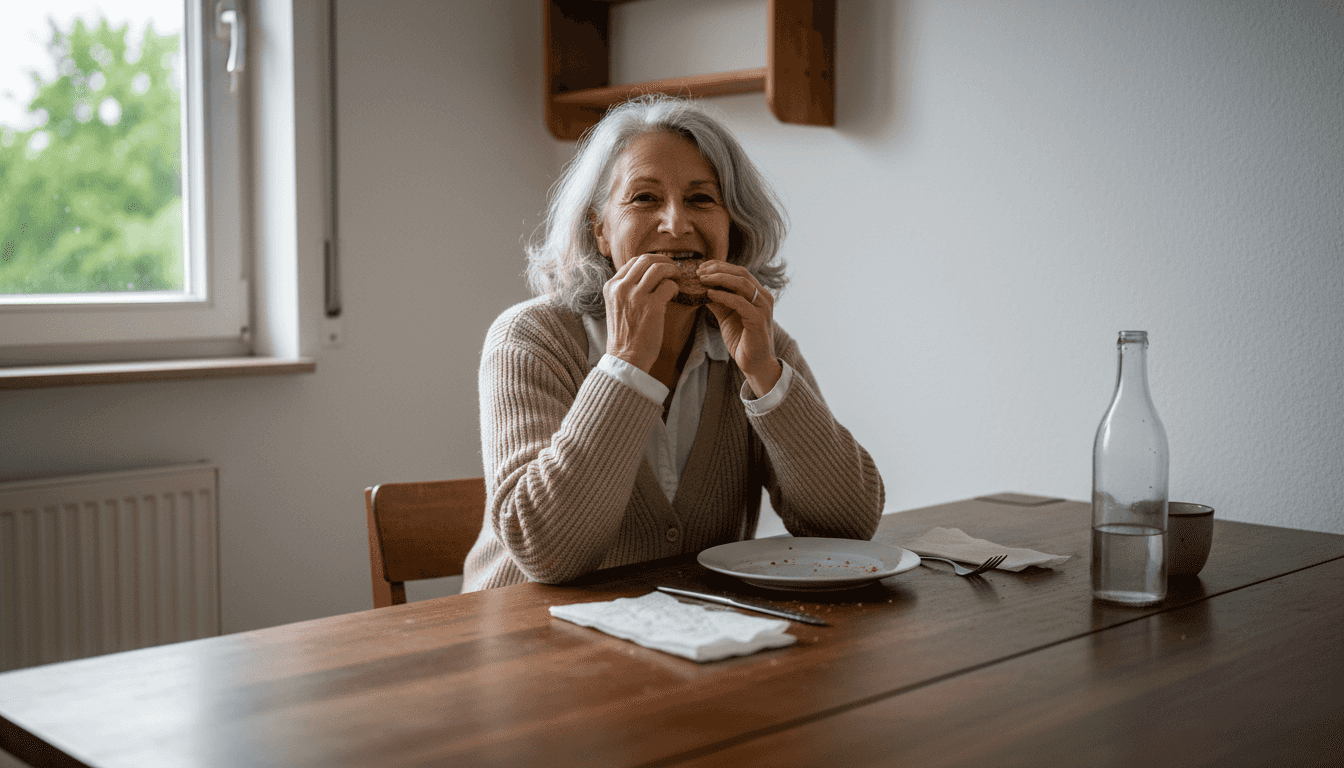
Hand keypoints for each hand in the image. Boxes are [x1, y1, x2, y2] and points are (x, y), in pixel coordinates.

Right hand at [602, 253, 679, 371]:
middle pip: (646, 259)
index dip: (651, 261)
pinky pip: (668, 285)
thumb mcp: (617, 306)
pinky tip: (675, 294)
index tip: (661, 266)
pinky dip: (675, 287)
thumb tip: (646, 276)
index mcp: (611, 286)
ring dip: (672, 270)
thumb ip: (626, 290)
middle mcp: (621, 287)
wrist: (626, 358)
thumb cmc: (625, 335)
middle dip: (664, 260)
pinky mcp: (651, 306)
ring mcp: (635, 296)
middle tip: (674, 269)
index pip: (633, 262)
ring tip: (677, 278)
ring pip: (658, 268)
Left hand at [700, 262, 781, 397]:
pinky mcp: (758, 320)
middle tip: (699, 271)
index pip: (740, 272)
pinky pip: (739, 302)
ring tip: (702, 279)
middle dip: (718, 269)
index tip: (701, 267)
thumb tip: (701, 288)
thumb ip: (718, 301)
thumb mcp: (727, 316)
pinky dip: (723, 296)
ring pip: (742, 284)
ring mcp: (763, 308)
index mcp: (758, 294)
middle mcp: (764, 297)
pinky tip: (709, 294)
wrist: (754, 364)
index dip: (720, 266)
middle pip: (741, 273)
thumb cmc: (742, 340)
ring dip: (719, 279)